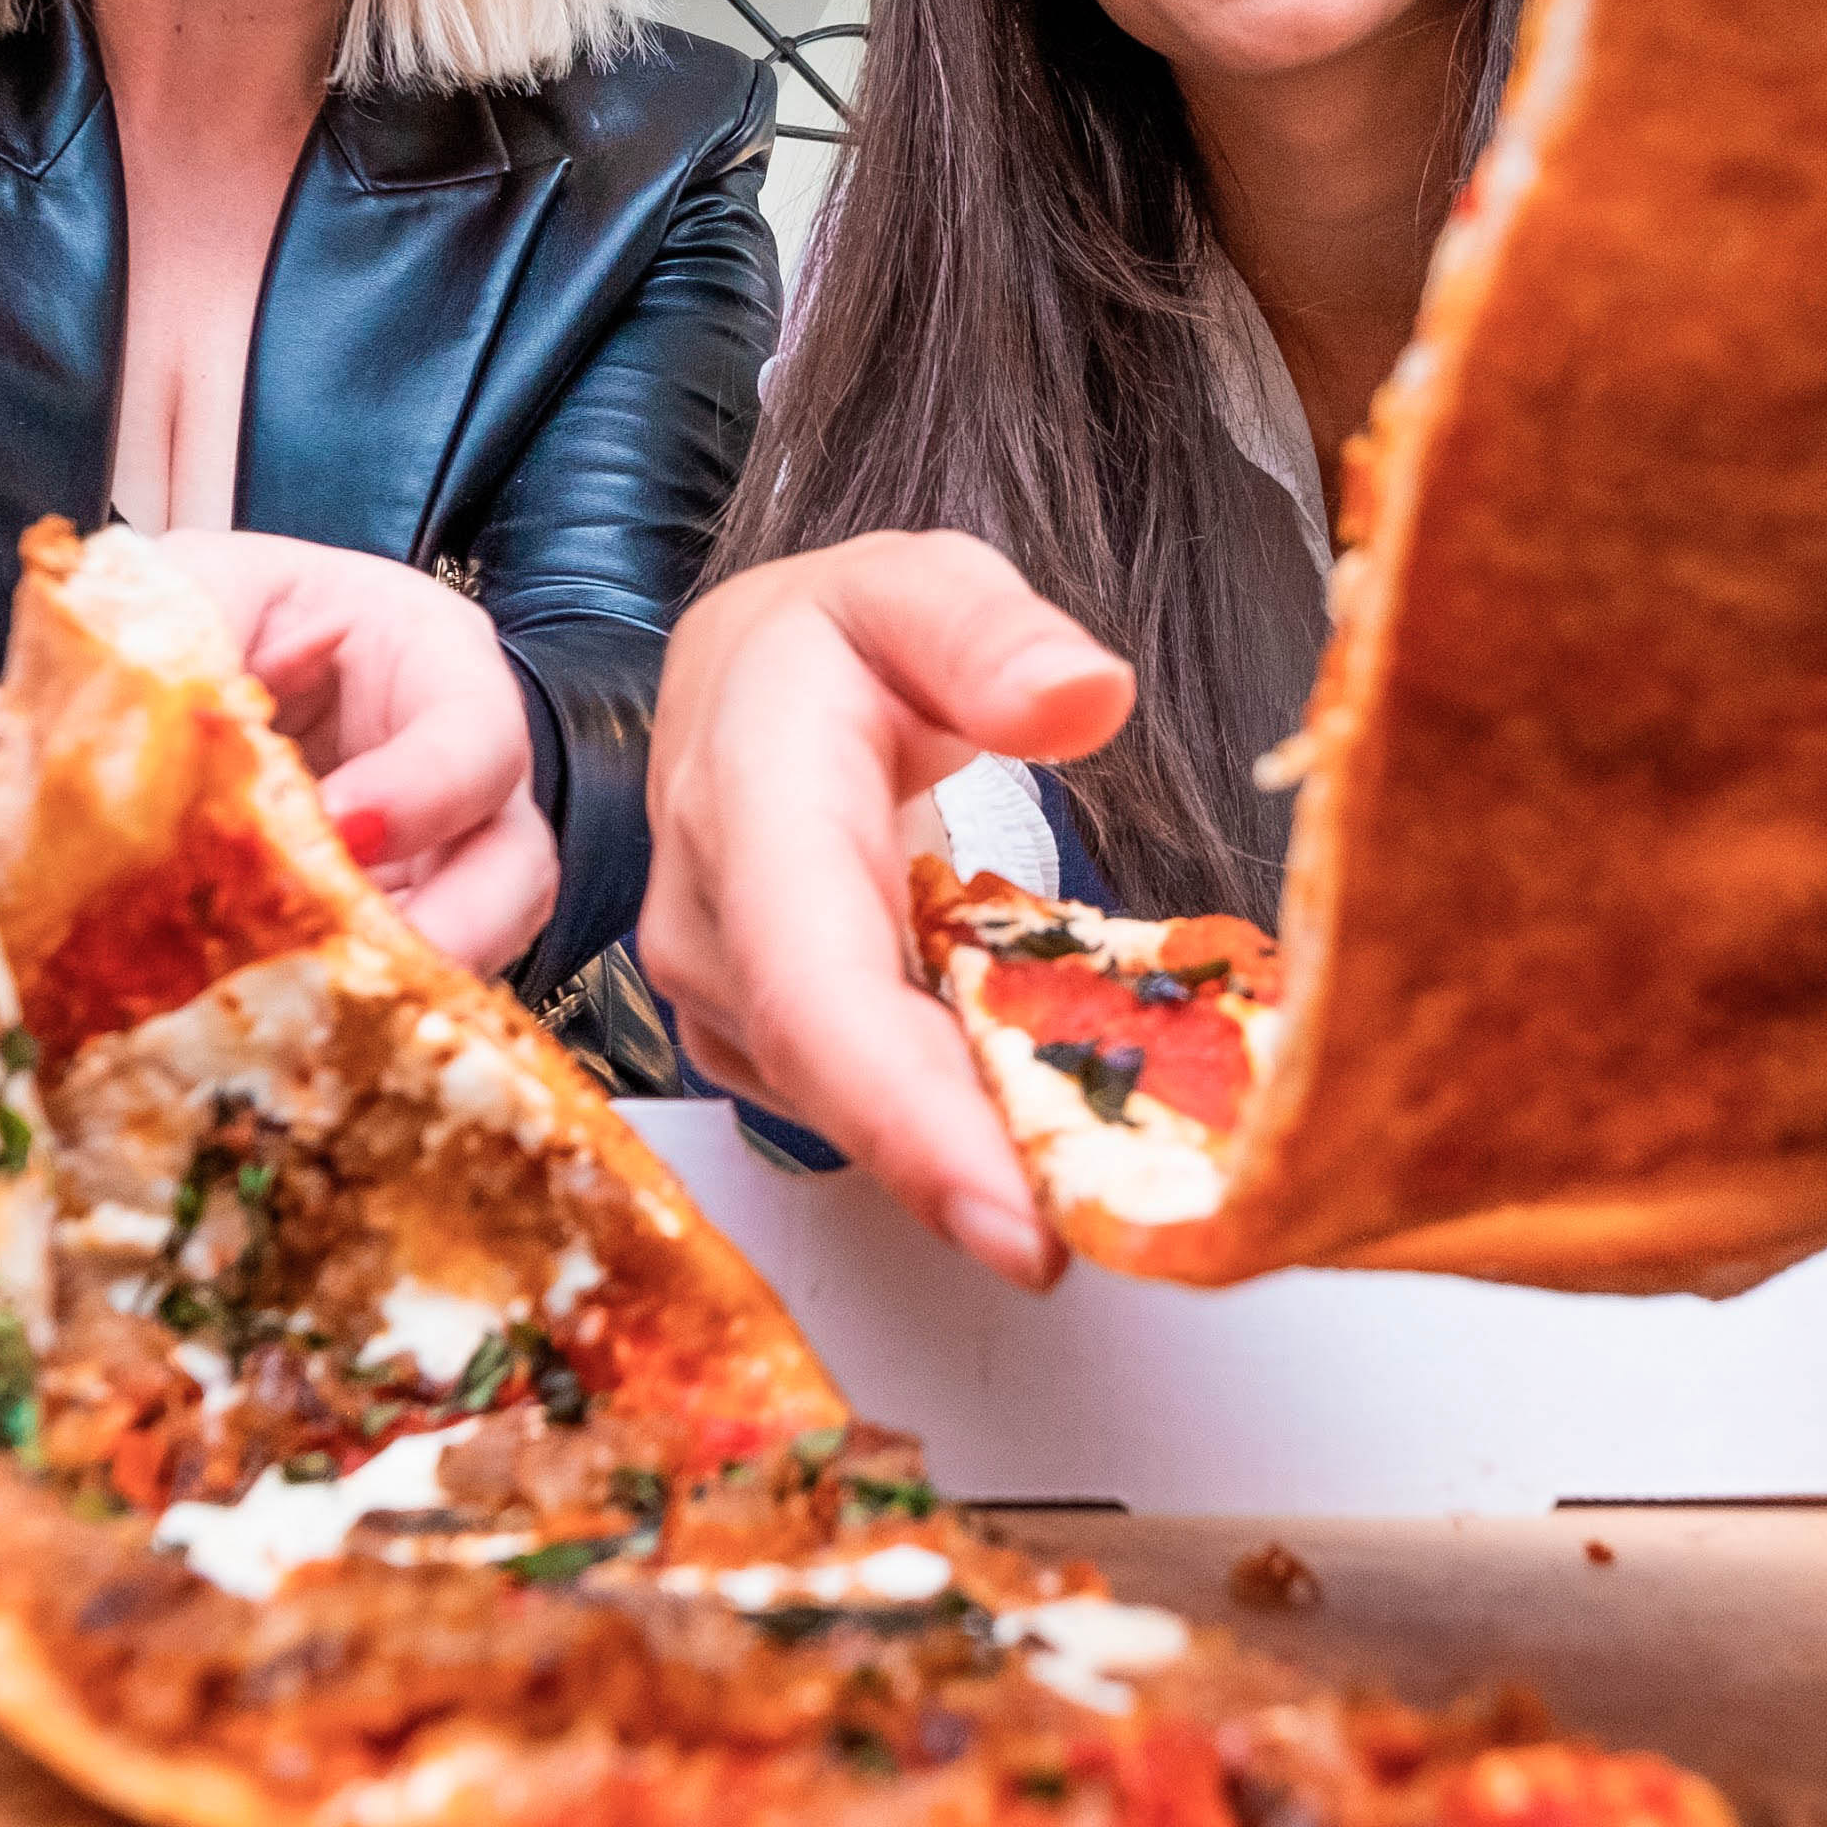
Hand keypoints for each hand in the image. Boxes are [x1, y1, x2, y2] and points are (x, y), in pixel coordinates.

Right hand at [636, 533, 1137, 1290]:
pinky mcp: (765, 1046)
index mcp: (750, 801)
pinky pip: (872, 1105)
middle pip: (842, 1084)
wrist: (736, 684)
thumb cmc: (834, 643)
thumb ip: (987, 630)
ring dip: (977, 1154)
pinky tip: (1052, 1124)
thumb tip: (1084, 694)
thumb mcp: (913, 585)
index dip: (909, 1119)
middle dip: (972, 1177)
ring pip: (856, 1111)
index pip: (815, 988)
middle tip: (1112, 1241)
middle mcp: (714, 925)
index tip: (1016, 1221)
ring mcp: (728, 1000)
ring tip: (1113, 1182)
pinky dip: (965, 1126)